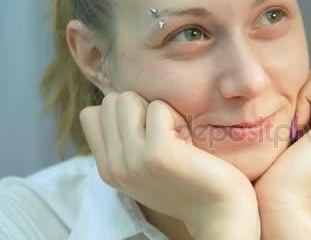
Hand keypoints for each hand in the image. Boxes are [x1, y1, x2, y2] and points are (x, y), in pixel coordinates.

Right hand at [79, 91, 259, 238]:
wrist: (219, 211)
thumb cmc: (188, 180)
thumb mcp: (144, 164)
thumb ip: (125, 140)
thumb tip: (115, 100)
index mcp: (107, 168)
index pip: (91, 114)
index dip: (124, 113)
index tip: (148, 134)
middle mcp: (114, 166)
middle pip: (111, 101)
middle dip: (141, 107)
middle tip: (166, 135)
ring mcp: (133, 160)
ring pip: (128, 99)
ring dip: (158, 111)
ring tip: (176, 138)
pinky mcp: (157, 153)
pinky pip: (159, 107)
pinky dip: (177, 117)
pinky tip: (188, 143)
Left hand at [254, 60, 310, 233]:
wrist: (276, 199)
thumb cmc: (269, 167)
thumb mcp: (281, 124)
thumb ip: (294, 101)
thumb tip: (294, 72)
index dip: (298, 88)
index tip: (287, 120)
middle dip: (301, 89)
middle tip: (291, 124)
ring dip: (301, 95)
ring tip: (294, 127)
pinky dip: (303, 99)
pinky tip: (298, 128)